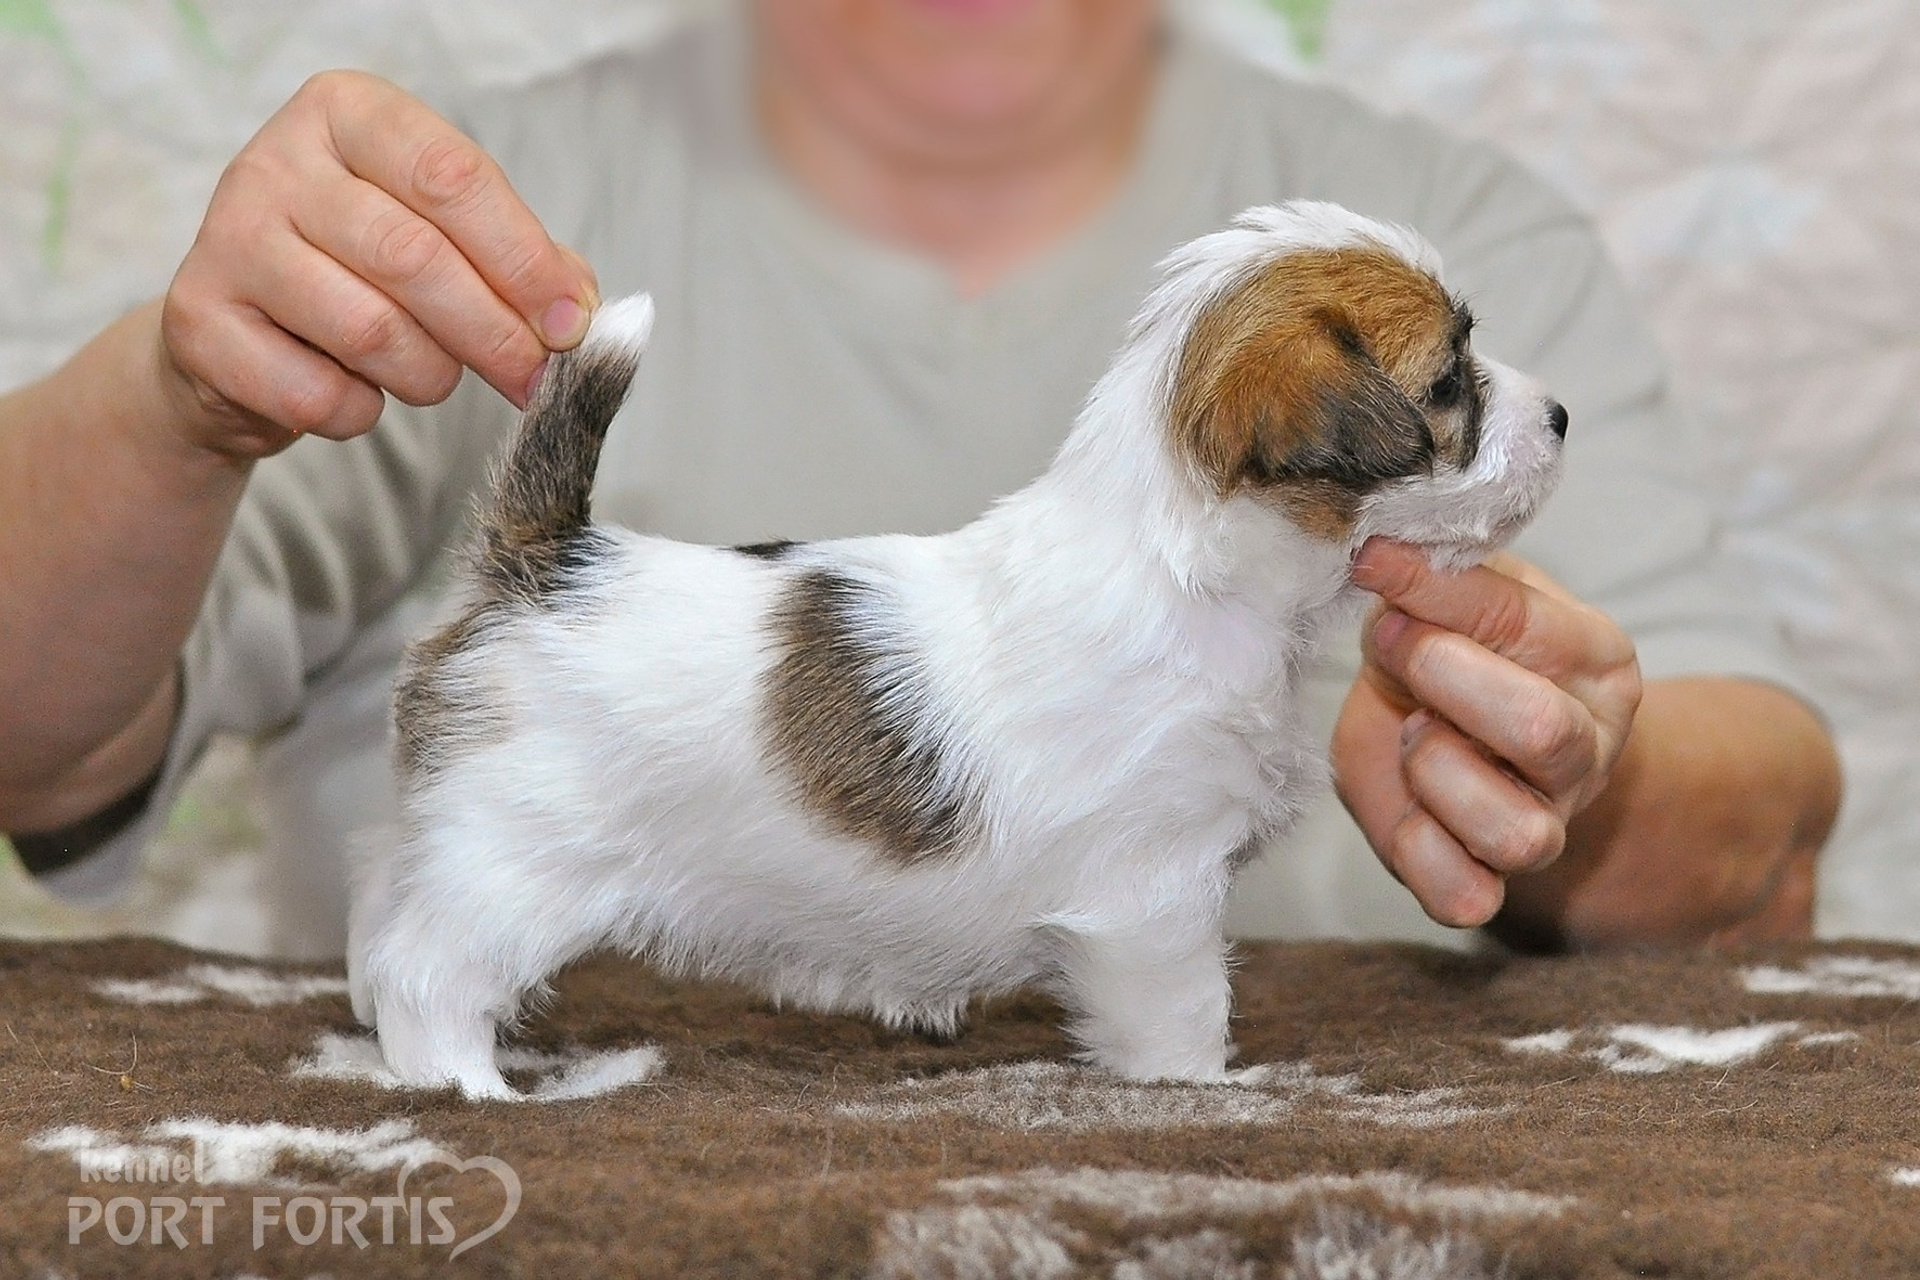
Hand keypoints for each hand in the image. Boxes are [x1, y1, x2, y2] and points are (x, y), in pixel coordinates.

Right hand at [155, 70, 597, 459]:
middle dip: (495, 333)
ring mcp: (226, 239)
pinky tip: (353, 390)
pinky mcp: (198, 323)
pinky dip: (360, 411)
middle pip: (415, 257)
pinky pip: (317, 394)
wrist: (239, 336)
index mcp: (348, 114)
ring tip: (432, 375)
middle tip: (532, 377)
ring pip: (370, 330)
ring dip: (429, 376)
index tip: (571, 322)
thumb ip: (519, 262)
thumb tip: (577, 308)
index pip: (452, 176)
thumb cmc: (359, 274)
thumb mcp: (444, 240)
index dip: (524, 259)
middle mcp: (275, 162)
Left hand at [1333, 539, 1642, 927]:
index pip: (1520, 621)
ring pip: (1512, 831)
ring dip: (1435, 772)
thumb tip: (1378, 548)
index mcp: (1596, 661)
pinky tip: (1408, 808)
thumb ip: (1429, 581)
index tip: (1373, 562)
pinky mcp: (1488, 883)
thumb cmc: (1450, 653)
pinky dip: (1418, 853)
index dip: (1432, 593)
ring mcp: (1546, 824)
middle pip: (1539, 730)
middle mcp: (1587, 750)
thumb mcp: (1445, 601)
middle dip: (1441, 679)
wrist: (1447, 727)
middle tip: (1396, 651)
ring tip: (1413, 735)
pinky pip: (1463, 896)